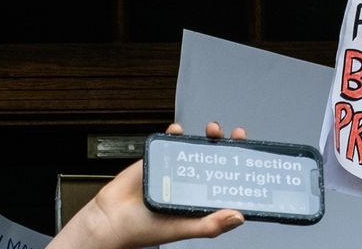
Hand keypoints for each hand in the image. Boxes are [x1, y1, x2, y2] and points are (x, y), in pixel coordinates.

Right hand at [48, 122, 246, 248]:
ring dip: (207, 136)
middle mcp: (191, 184)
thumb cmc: (144, 230)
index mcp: (201, 201)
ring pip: (196, 148)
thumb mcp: (183, 229)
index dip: (240, 168)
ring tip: (212, 130)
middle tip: (234, 136)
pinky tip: (179, 130)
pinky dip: (175, 132)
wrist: (110, 219)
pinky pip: (169, 141)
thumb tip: (238, 216)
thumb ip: (210, 225)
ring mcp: (175, 169)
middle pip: (216, 160)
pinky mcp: (157, 159)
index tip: (251, 156)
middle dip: (228, 145)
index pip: (227, 181)